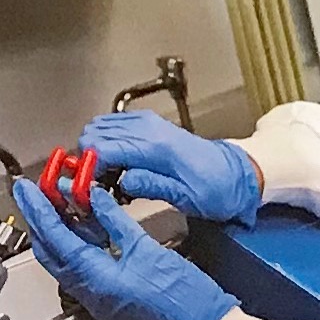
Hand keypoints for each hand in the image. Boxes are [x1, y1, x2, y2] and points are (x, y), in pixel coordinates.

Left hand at [15, 179, 235, 319]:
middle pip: (51, 253)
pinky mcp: (110, 304)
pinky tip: (84, 230)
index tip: (26, 190)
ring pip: (66, 263)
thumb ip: (116, 222)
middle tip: (35, 194)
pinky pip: (83, 273)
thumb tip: (94, 198)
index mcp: (97, 280)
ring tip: (57, 204)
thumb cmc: (188, 300)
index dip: (37, 210)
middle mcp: (91, 295)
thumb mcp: (148, 250)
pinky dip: (78, 249)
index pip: (55, 239)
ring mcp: (99, 302)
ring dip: (59, 234)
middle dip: (40, 221)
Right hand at [81, 110, 260, 223]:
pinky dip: (104, 141)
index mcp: (158, 147)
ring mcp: (148, 122)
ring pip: (99, 126)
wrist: (235, 173)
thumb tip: (122, 181)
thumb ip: (151, 185)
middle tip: (92, 184)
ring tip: (103, 176)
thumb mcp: (187, 197)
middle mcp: (150, 128)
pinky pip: (111, 124)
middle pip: (95, 133)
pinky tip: (113, 163)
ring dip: (94, 150)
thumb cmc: (216, 188)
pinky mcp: (147, 123)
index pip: (104, 147)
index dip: (87, 168)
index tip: (84, 186)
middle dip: (86, 159)